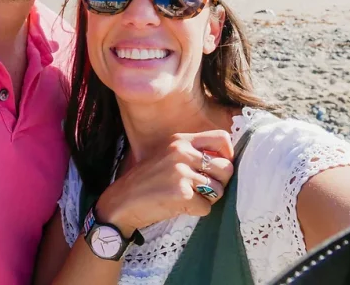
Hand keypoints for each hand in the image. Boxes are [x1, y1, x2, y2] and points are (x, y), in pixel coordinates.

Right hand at [95, 130, 233, 236]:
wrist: (122, 200)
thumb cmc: (148, 180)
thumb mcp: (167, 155)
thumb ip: (191, 152)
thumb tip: (226, 159)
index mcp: (180, 140)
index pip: (222, 138)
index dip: (228, 155)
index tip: (218, 167)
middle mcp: (181, 152)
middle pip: (226, 167)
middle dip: (220, 182)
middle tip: (204, 188)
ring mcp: (181, 172)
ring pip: (219, 190)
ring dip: (208, 199)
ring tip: (188, 197)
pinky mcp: (181, 194)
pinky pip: (206, 207)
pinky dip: (196, 211)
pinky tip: (179, 206)